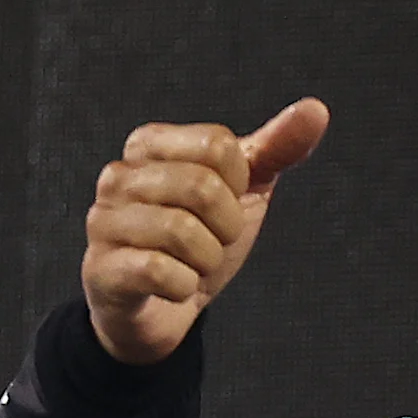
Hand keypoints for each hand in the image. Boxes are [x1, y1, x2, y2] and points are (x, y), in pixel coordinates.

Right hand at [82, 97, 330, 364]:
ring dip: (206, 259)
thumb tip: (316, 109)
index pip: (218, 145)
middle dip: (226, 226)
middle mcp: (118, 175)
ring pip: (182, 231)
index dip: (238, 185)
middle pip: (203, 185)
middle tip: (211, 241)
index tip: (222, 204)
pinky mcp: (101, 268)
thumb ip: (277, 148)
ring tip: (190, 264)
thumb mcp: (245, 191)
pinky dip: (184, 286)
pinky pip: (160, 272)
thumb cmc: (202, 239)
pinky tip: (173, 287)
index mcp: (149, 144)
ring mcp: (103, 221)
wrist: (165, 309)